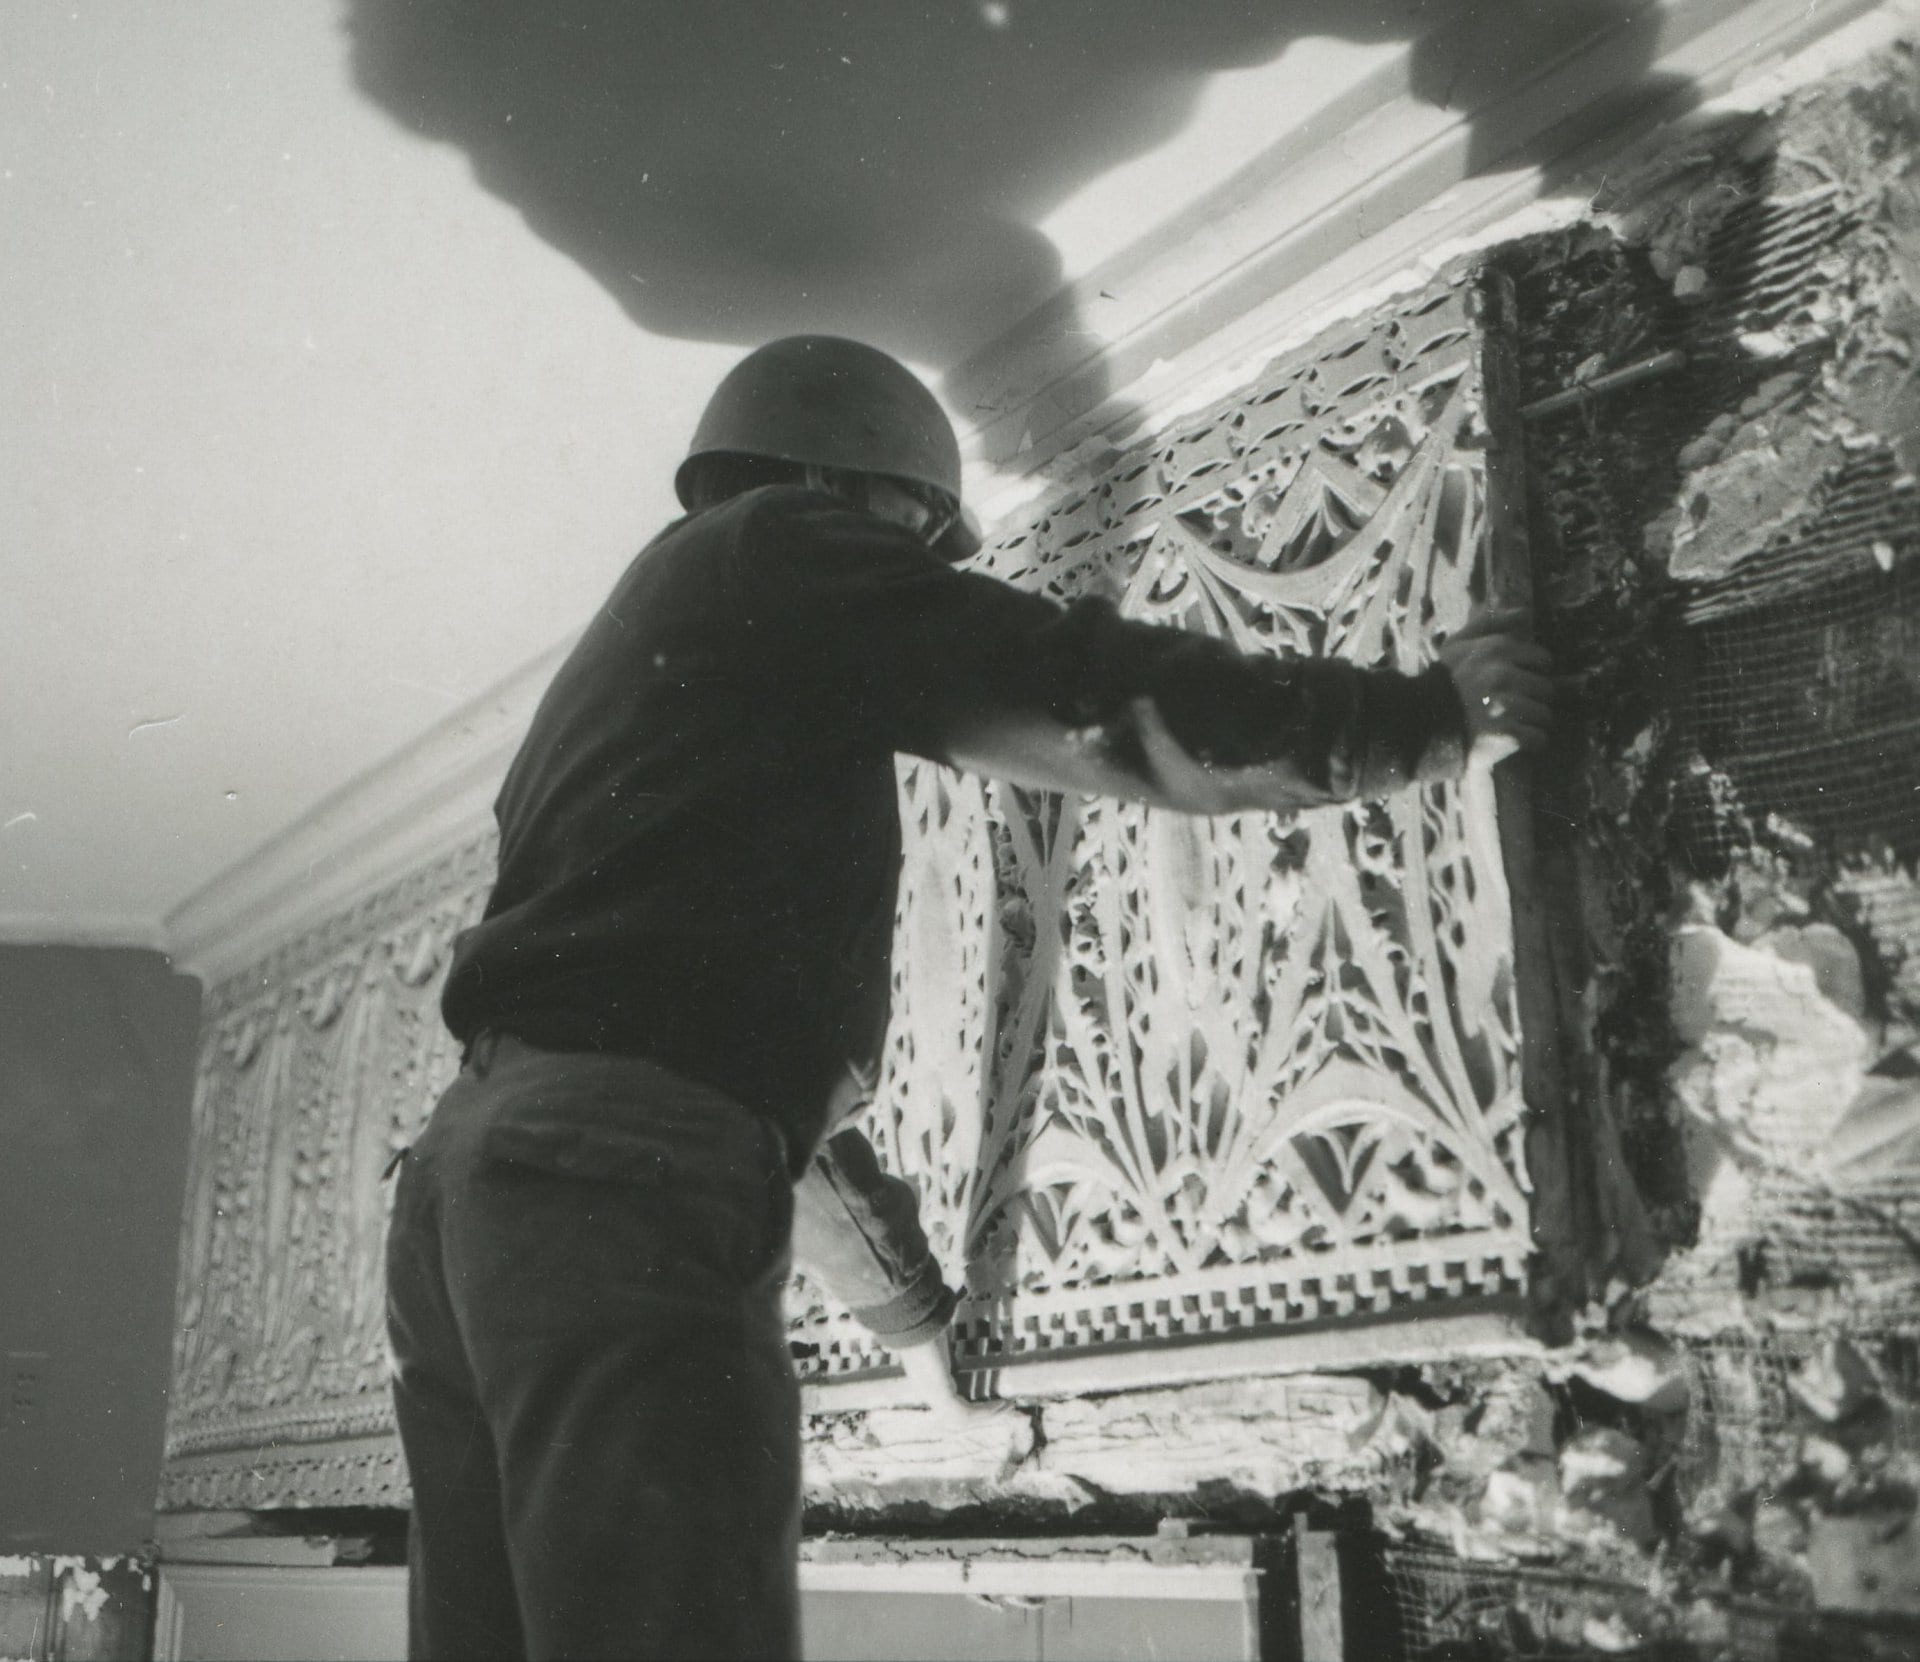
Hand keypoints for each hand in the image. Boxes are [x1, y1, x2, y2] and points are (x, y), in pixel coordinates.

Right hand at [1436, 608, 1554, 769]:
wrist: (1418, 726)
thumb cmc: (1442, 683)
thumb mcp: (1457, 645)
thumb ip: (1491, 623)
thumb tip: (1526, 613)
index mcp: (1496, 650)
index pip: (1541, 659)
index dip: (1530, 672)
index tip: (1513, 683)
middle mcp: (1503, 675)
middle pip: (1546, 689)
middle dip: (1531, 699)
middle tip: (1508, 707)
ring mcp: (1506, 706)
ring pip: (1544, 715)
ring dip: (1530, 722)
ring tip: (1506, 725)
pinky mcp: (1507, 736)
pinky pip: (1538, 739)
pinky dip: (1528, 743)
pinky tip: (1509, 740)